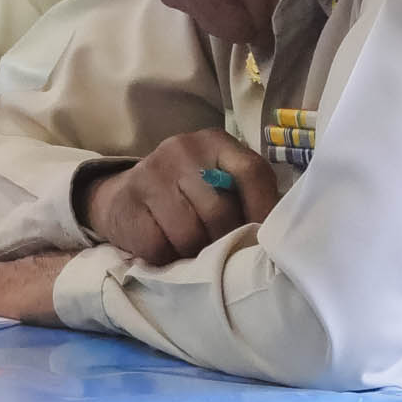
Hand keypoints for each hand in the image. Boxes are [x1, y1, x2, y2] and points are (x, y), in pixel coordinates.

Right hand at [84, 129, 279, 265]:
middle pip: (220, 212)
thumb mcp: (219, 182)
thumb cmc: (186, 193)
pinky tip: (166, 250)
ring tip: (193, 250)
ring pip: (188, 235)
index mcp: (216, 142)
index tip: (266, 242)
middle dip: (225, 241)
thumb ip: (248, 196)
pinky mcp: (126, 202)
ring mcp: (151, 173)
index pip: (251, 172)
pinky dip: (166, 258)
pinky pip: (158, 247)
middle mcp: (182, 150)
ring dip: (194, 253)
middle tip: (223, 252)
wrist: (123, 195)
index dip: (263, 211)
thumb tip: (278, 236)